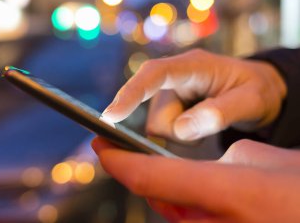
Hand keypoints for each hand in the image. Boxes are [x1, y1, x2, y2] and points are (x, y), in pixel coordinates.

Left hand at [92, 137, 299, 222]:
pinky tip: (179, 190)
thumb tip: (187, 174)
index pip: (149, 176)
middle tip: (122, 150)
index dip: (118, 160)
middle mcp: (212, 222)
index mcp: (226, 192)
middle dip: (137, 171)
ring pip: (170, 210)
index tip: (100, 143)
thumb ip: (212, 165)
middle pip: (154, 195)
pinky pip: (187, 220)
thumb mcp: (257, 160)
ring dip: (157, 188)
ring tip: (148, 165)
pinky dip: (177, 204)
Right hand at [101, 49, 286, 140]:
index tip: (111, 116)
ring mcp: (169, 93)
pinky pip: (163, 131)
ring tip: (208, 123)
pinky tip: (197, 125)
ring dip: (181, 135)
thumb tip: (182, 129)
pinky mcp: (168, 107)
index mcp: (193, 65)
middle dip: (178, 130)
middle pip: (155, 114)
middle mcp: (174, 77)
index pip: (154, 74)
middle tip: (210, 124)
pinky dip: (179, 136)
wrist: (257, 90)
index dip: (131, 93)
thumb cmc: (256, 90)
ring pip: (158, 127)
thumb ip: (220, 113)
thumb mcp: (251, 100)